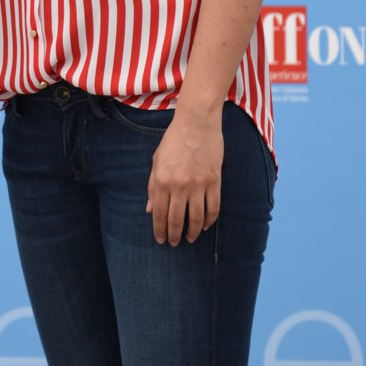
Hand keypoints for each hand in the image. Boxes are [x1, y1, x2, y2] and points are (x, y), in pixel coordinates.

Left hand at [145, 109, 222, 246]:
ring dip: (193, 232)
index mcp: (162, 180)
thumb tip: (150, 210)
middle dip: (174, 235)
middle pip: (177, 219)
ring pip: (197, 218)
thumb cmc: (173, 140)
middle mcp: (180, 185)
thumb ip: (153, 187)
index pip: (160, 214)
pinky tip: (205, 226)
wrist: (196, 122)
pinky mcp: (214, 181)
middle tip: (174, 243)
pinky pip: (213, 207)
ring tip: (190, 239)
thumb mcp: (157, 161)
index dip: (159, 230)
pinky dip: (210, 220)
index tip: (160, 240)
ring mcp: (199, 184)